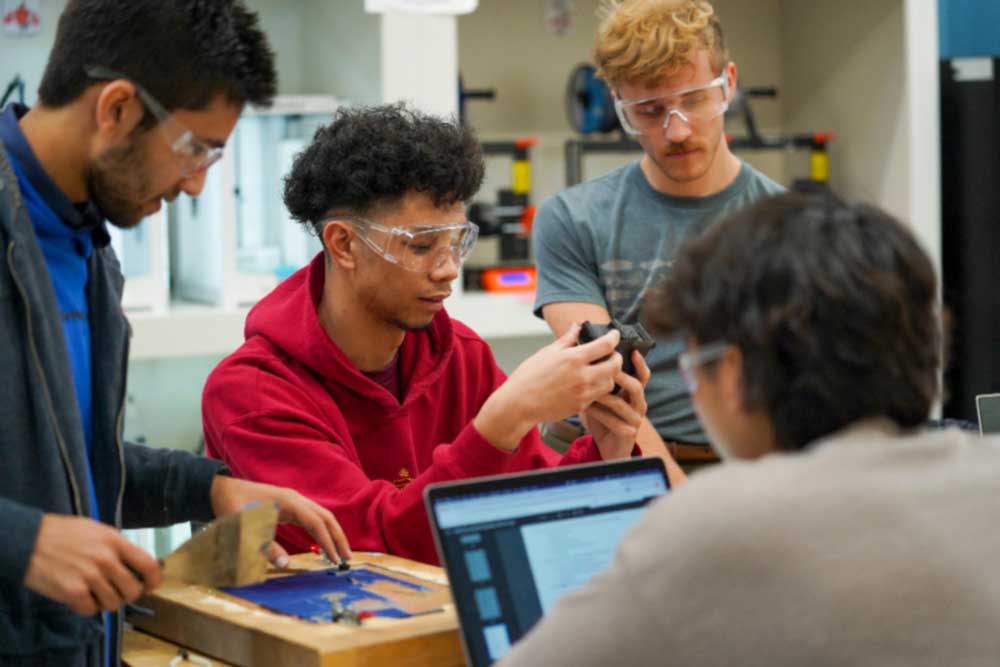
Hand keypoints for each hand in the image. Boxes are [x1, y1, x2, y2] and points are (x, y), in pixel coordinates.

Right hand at [24, 514, 161, 615]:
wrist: (29, 540)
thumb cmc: (63, 532)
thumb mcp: (96, 529)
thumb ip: (116, 545)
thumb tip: (133, 562)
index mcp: (115, 541)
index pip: (148, 565)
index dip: (154, 580)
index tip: (151, 586)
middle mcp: (106, 560)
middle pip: (133, 590)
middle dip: (127, 594)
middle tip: (116, 591)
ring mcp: (90, 577)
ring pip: (113, 603)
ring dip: (106, 602)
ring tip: (95, 592)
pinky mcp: (73, 592)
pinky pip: (91, 610)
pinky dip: (87, 607)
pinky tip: (79, 596)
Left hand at [210, 475, 351, 565]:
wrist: (222, 490)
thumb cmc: (233, 508)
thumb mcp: (245, 529)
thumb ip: (264, 547)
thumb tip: (286, 565)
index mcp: (289, 502)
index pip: (316, 522)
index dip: (328, 541)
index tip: (336, 559)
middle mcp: (296, 499)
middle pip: (326, 517)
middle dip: (338, 537)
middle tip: (347, 557)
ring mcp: (294, 501)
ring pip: (322, 515)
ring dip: (332, 533)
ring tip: (340, 552)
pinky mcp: (289, 505)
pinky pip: (312, 517)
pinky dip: (322, 529)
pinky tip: (323, 542)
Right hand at [475, 324, 622, 450]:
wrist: (519, 404)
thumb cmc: (529, 376)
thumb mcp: (547, 352)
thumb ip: (566, 339)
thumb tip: (577, 326)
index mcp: (573, 358)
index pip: (605, 345)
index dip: (614, 337)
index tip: (615, 334)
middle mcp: (581, 376)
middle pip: (615, 365)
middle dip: (617, 357)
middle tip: (613, 354)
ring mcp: (582, 393)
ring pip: (610, 383)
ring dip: (609, 375)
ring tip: (602, 371)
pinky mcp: (581, 406)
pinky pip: (599, 396)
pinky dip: (598, 388)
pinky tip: (591, 383)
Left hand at [584, 350, 649, 460]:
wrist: (609, 446)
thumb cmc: (605, 417)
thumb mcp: (603, 396)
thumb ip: (600, 379)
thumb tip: (586, 356)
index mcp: (634, 392)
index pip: (642, 374)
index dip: (640, 362)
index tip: (632, 350)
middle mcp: (638, 404)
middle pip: (637, 386)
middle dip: (622, 377)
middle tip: (608, 369)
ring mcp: (635, 419)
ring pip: (624, 404)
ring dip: (606, 395)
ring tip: (591, 388)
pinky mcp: (628, 432)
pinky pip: (614, 421)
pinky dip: (599, 413)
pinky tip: (585, 407)